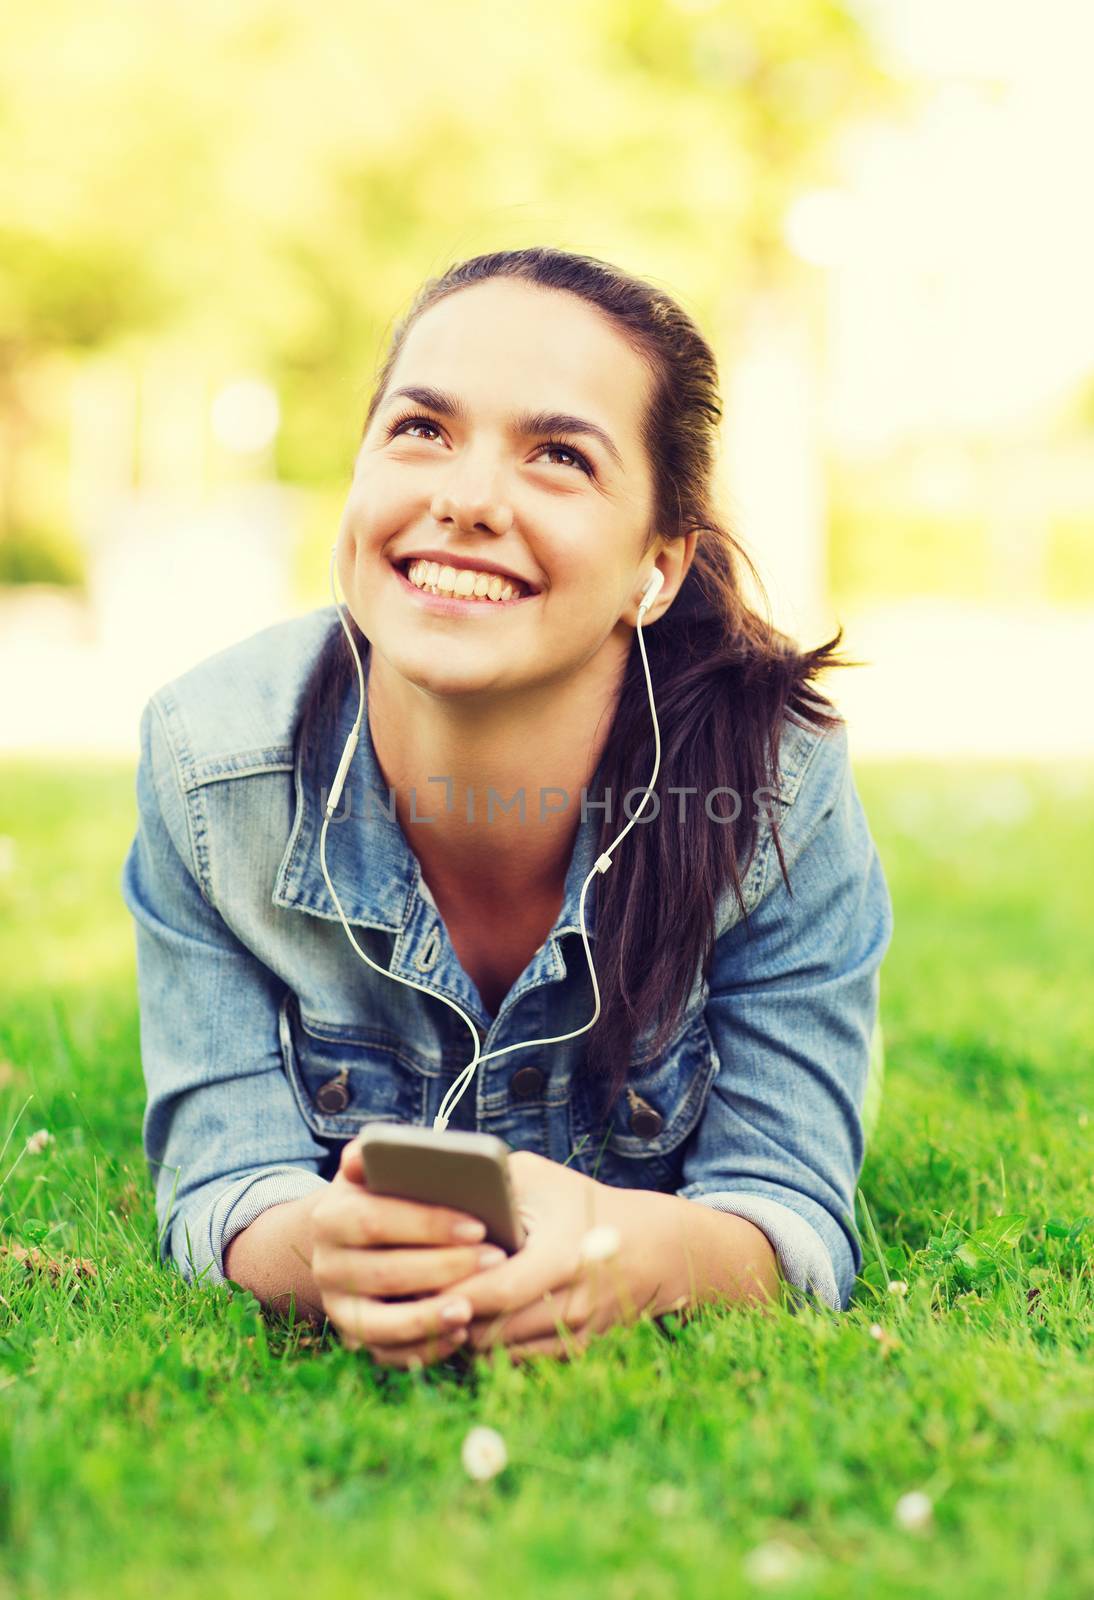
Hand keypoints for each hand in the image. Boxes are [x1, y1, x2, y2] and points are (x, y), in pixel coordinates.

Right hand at [309, 1138, 510, 1367]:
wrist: (353, 1240)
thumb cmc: (386, 1196)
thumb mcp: (379, 1171)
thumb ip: (380, 1157)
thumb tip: (363, 1153)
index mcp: (331, 1217)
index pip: (375, 1219)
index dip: (427, 1224)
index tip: (478, 1226)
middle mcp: (325, 1265)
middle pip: (384, 1272)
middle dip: (443, 1268)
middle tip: (496, 1260)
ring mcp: (338, 1307)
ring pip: (380, 1322)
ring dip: (429, 1317)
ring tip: (473, 1308)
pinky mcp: (355, 1338)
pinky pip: (387, 1354)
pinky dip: (424, 1349)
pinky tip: (460, 1333)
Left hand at [366, 1149, 691, 1366]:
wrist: (650, 1247)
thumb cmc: (580, 1204)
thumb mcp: (539, 1179)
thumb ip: (490, 1180)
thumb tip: (426, 1176)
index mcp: (561, 1258)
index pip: (494, 1291)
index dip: (451, 1291)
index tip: (411, 1281)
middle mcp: (569, 1304)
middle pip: (489, 1329)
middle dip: (445, 1318)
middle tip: (404, 1303)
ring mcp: (573, 1334)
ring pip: (496, 1349)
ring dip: (460, 1334)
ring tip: (424, 1311)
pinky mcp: (573, 1353)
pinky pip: (513, 1359)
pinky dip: (483, 1344)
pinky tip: (459, 1322)